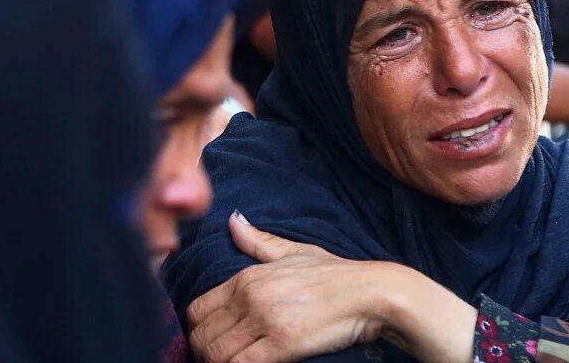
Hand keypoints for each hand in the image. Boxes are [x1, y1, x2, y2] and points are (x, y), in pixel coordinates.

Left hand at [186, 213, 388, 362]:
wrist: (371, 294)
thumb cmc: (337, 275)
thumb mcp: (295, 252)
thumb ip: (258, 241)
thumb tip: (233, 220)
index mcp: (247, 276)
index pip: (197, 308)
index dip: (198, 330)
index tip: (213, 341)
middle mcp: (249, 295)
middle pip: (200, 334)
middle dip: (204, 352)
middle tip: (221, 358)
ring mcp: (264, 319)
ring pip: (214, 352)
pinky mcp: (281, 343)